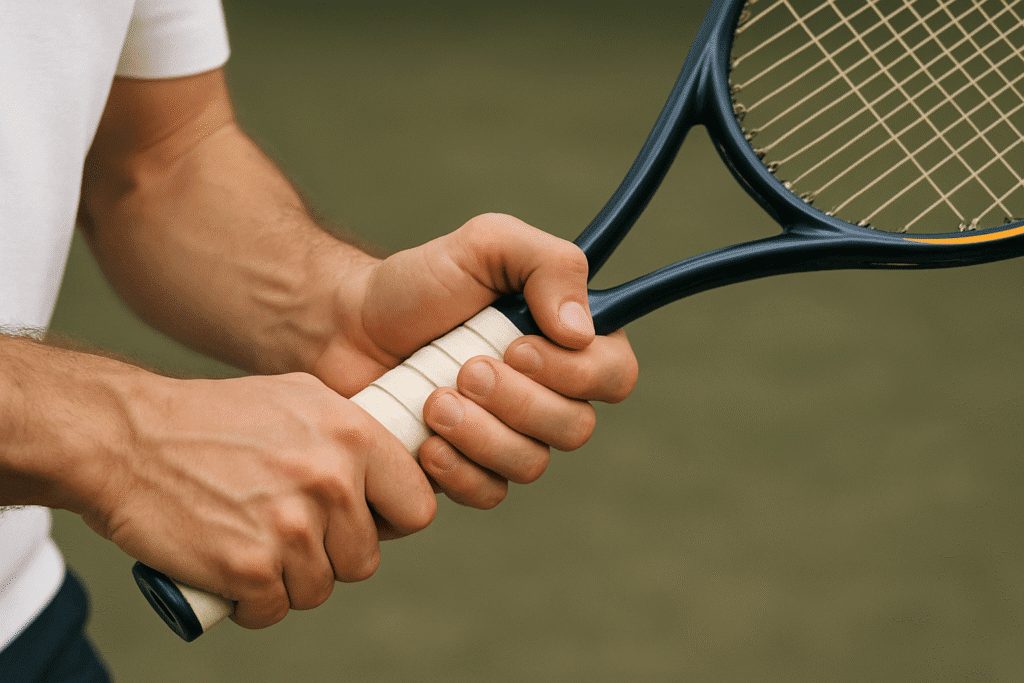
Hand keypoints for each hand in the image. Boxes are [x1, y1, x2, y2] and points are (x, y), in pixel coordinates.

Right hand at [80, 373, 434, 628]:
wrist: (126, 437)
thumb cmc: (212, 418)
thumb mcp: (299, 398)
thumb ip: (350, 435)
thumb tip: (392, 473)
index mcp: (352, 434)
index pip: (417, 506)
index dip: (389, 521)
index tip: (361, 521)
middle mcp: (331, 480)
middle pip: (365, 558)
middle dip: (330, 554)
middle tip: (288, 531)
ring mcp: (292, 526)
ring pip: (320, 588)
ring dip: (289, 579)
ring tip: (254, 542)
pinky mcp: (251, 567)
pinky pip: (274, 610)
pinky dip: (252, 602)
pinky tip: (231, 569)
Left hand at [311, 213, 637, 509]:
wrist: (344, 327)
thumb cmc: (417, 284)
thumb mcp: (485, 245)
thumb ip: (549, 264)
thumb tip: (582, 331)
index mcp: (566, 341)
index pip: (616, 375)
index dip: (576, 373)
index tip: (517, 345)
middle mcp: (549, 393)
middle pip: (576, 427)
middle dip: (517, 401)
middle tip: (464, 370)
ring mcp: (510, 436)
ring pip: (532, 464)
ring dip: (481, 434)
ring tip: (433, 401)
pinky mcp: (469, 470)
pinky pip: (491, 493)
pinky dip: (458, 471)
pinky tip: (425, 442)